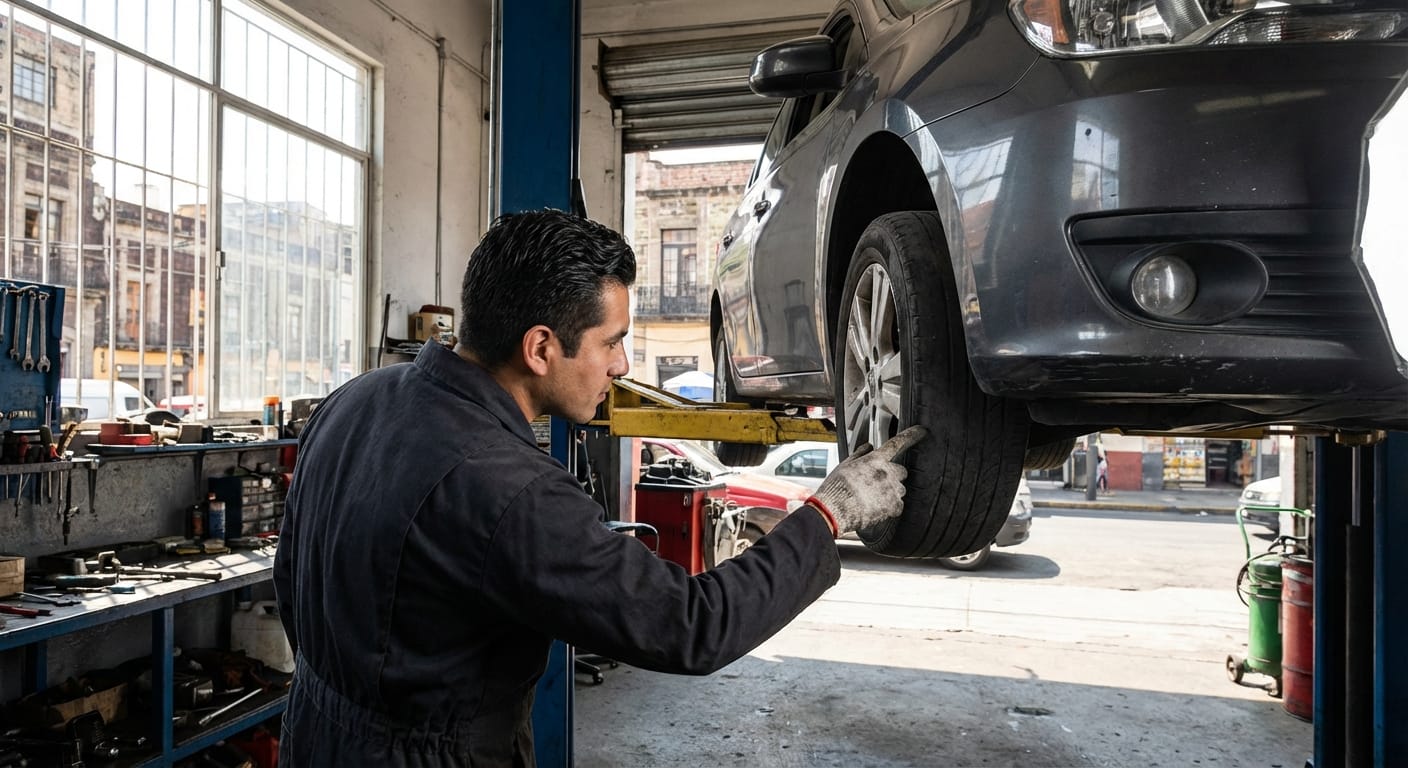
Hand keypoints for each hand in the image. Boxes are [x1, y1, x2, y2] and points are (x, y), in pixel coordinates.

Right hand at [807, 426, 928, 536]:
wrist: (834, 509)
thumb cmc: (836, 487)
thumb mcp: (845, 465)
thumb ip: (860, 454)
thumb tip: (868, 446)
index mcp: (876, 460)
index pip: (897, 443)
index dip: (911, 435)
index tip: (922, 431)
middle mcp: (888, 472)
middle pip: (901, 471)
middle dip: (893, 475)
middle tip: (877, 483)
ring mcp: (893, 490)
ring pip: (900, 489)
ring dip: (891, 492)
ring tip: (872, 498)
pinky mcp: (894, 506)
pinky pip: (899, 505)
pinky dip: (890, 507)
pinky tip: (876, 508)